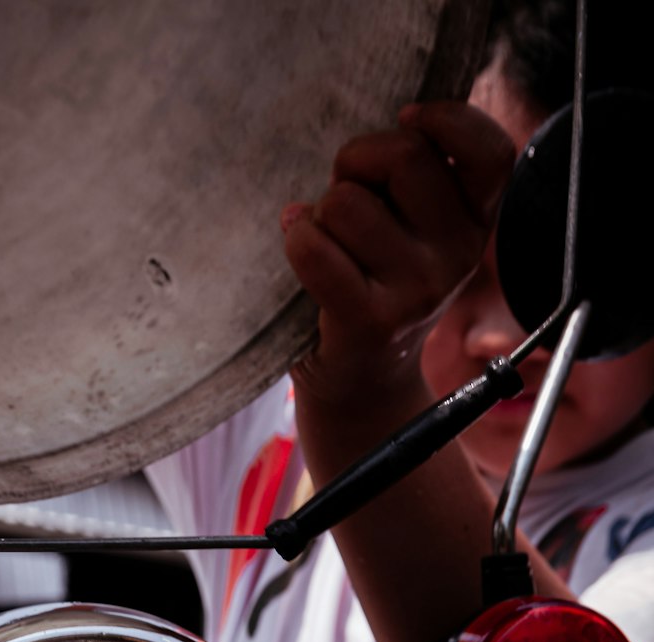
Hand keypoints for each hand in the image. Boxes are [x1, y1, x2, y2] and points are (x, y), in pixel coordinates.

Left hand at [282, 101, 514, 408]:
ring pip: (348, 202)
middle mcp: (458, 257)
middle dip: (358, 159)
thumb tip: (397, 117)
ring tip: (329, 240)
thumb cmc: (377, 280)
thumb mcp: (417, 225)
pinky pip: (315, 248)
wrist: (360, 379)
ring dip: (322, 210)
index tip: (407, 121)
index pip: (491, 152)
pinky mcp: (370, 319)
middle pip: (405, 156)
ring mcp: (418, 292)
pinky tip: (302, 249)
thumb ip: (420, 172)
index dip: (446, 119)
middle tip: (347, 192)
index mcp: (477, 224)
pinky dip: (297, 239)